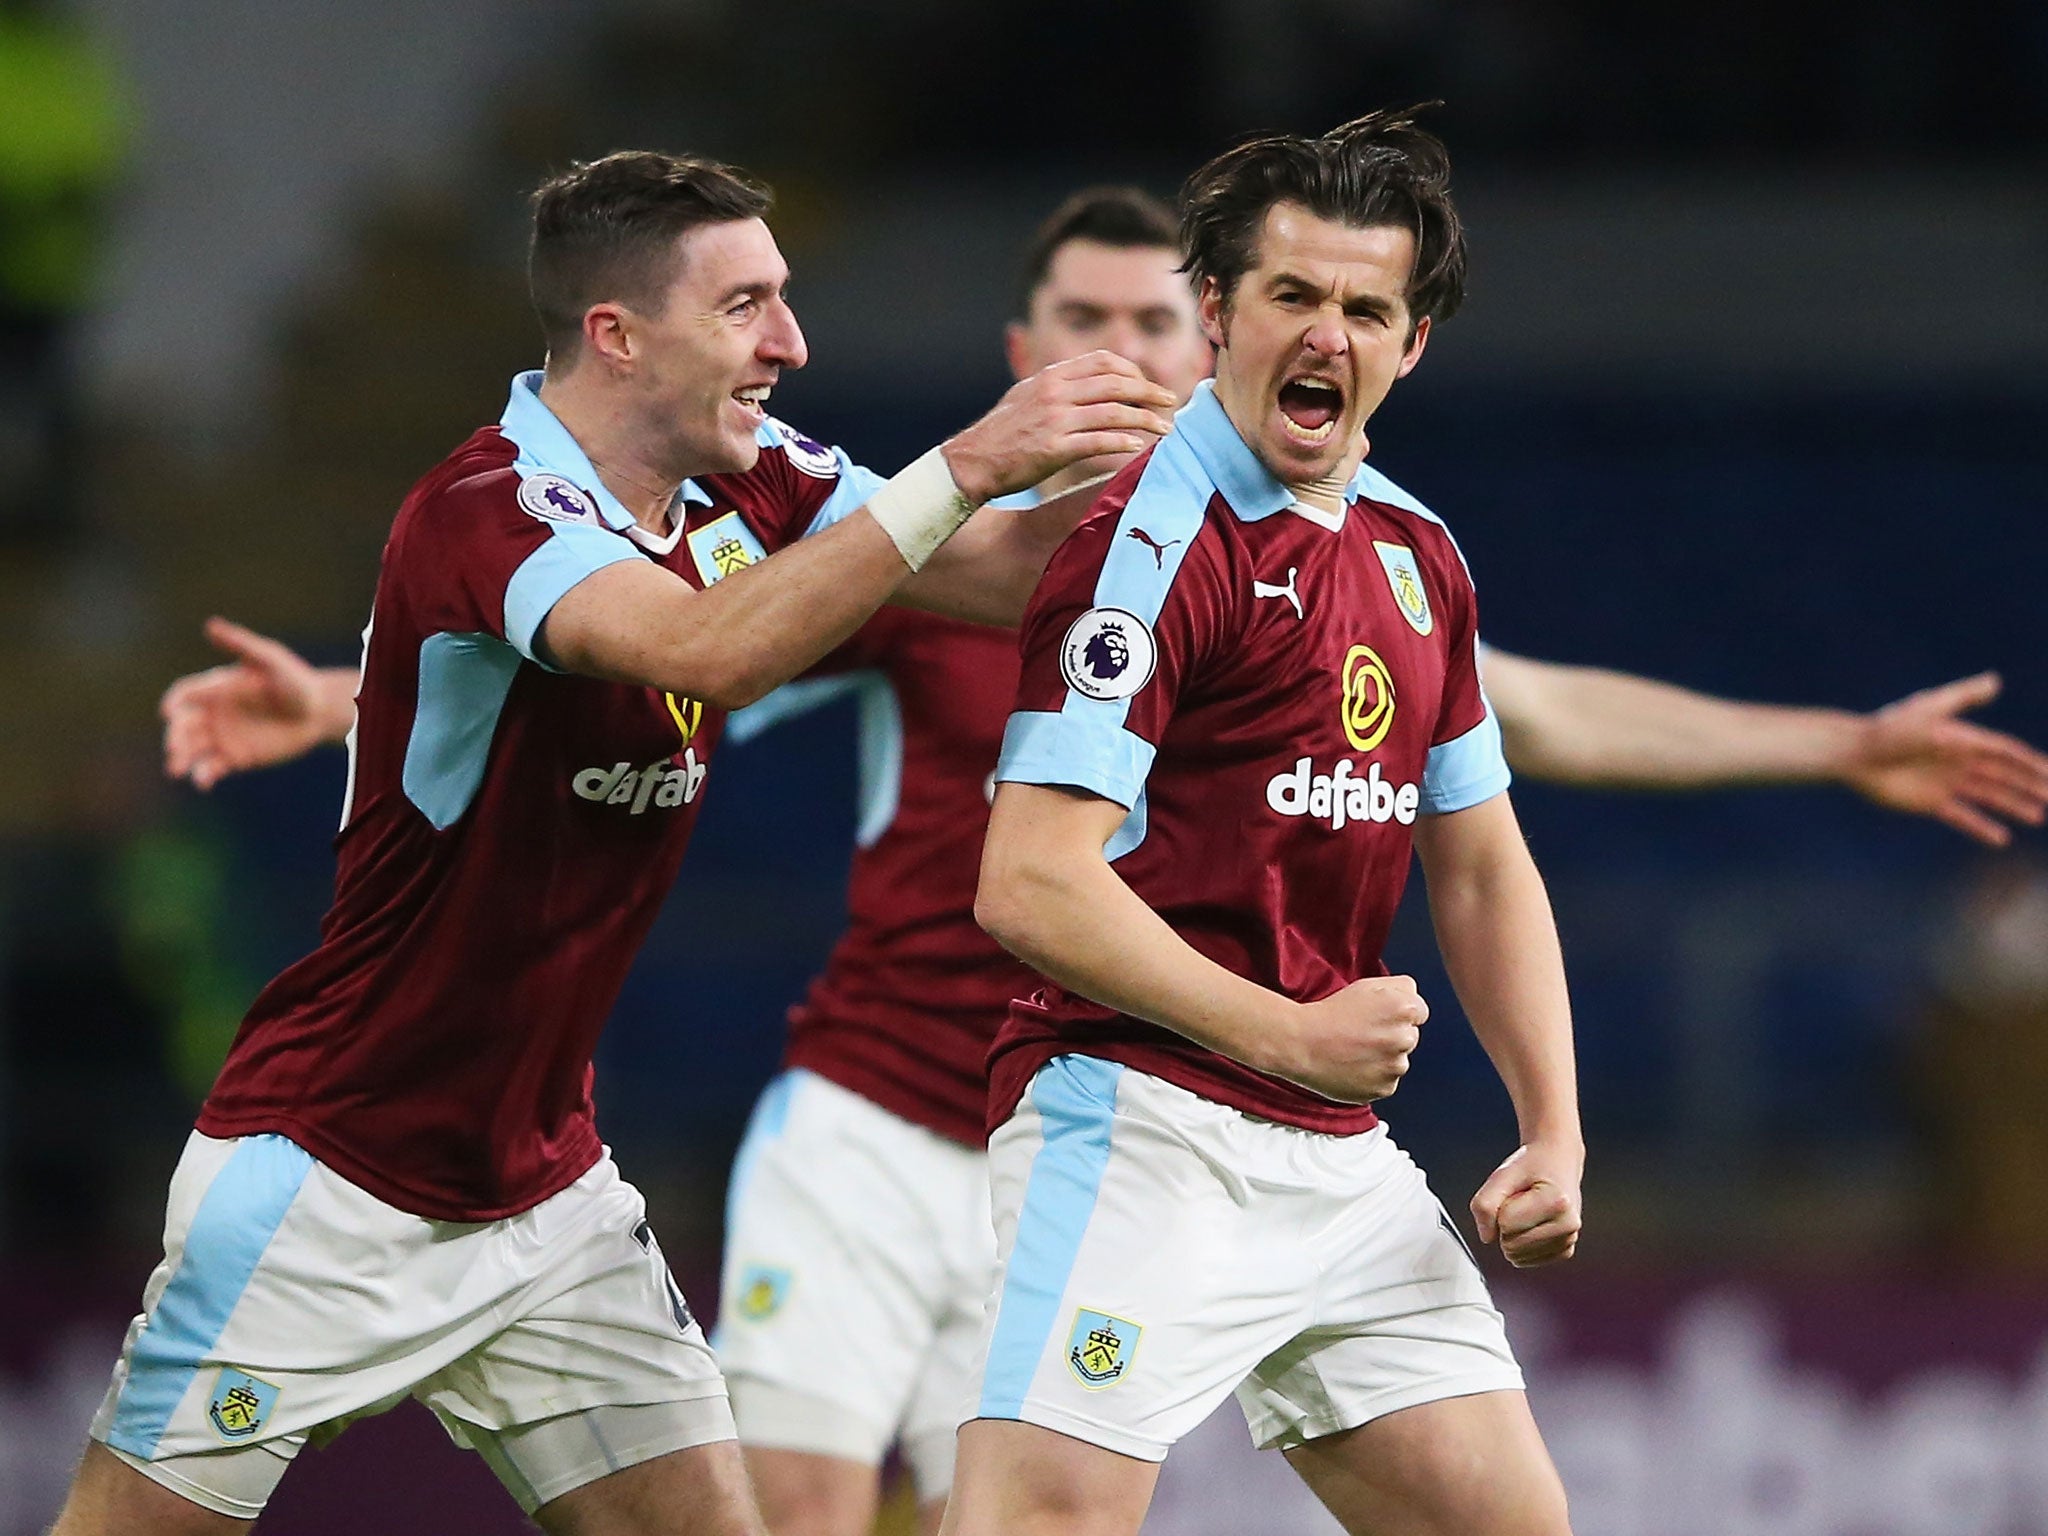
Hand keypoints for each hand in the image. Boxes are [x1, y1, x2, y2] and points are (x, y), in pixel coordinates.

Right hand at [161, 617, 352, 788]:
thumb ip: (240, 644)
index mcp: (215, 688)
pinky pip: (212, 768)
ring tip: (175, 769)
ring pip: (192, 749)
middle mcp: (213, 712)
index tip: (170, 711)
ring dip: (181, 758)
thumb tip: (210, 625)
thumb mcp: (269, 659)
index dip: (175, 702)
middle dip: (175, 736)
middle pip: (183, 725)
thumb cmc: (294, 679)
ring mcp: (222, 736)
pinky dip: (204, 775)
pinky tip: (204, 782)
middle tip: (174, 747)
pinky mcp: (235, 757)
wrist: (319, 711)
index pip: (185, 695)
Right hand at [940, 351, 1176, 504]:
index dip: (1132, 370)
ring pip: (1113, 412)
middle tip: (1170, 401)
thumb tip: (1089, 385)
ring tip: (1165, 429)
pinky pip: (1098, 442)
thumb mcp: (1026, 397)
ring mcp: (1055, 420)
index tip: (1147, 384)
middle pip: (1116, 383)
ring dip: (1145, 419)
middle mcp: (1055, 392)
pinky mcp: (1054, 449)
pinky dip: (1122, 443)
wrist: (971, 461)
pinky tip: (1138, 447)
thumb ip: (1057, 387)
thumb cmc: (1000, 434)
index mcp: (1050, 376)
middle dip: (1149, 391)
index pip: (1103, 361)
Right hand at [1273, 975, 1428, 1103]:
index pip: (1419, 1012)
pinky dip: (1374, 1076)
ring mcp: (1395, 1067)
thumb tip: (1414, 997)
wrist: (1301, 1044)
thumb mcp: (1366, 986)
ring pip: (1399, 1061)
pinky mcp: (1384, 1089)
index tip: (1379, 1016)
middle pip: (1410, 1036)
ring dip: (1384, 1058)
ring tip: (1354, 1051)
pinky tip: (1353, 1066)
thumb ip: (1400, 987)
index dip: (1397, 1012)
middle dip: (1393, 1035)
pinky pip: (1387, 1081)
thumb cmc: (1329, 1013)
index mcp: (1404, 1009)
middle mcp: (1405, 1038)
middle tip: (1362, 1033)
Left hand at [1471, 1140, 1582, 1267]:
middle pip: (1511, 1244)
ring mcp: (1569, 1239)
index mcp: (1557, 1201)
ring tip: (1528, 1211)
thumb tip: (1486, 1237)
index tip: (1515, 1191)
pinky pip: (1526, 1261)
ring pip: (1517, 1256)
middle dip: (1505, 1223)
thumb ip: (1485, 1203)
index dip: (1500, 1207)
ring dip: (1513, 1234)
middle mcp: (1569, 1224)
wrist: (1558, 1160)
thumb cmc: (1533, 1165)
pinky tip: (1533, 1224)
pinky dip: (1522, 1245)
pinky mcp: (1565, 1250)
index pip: (1505, 1223)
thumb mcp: (1503, 1174)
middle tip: (1521, 1201)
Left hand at [1845, 672, 2047, 844]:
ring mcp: (1945, 783)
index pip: (2005, 752)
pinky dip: (1980, 827)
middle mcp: (1958, 761)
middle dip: (2029, 784)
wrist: (1855, 754)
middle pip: (2002, 774)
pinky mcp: (1929, 802)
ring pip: (1988, 796)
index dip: (2029, 761)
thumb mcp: (1927, 709)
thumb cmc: (1889, 728)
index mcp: (1962, 739)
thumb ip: (1961, 697)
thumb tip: (1994, 681)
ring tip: (2038, 816)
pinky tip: (2001, 838)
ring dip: (2013, 805)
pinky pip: (1961, 816)